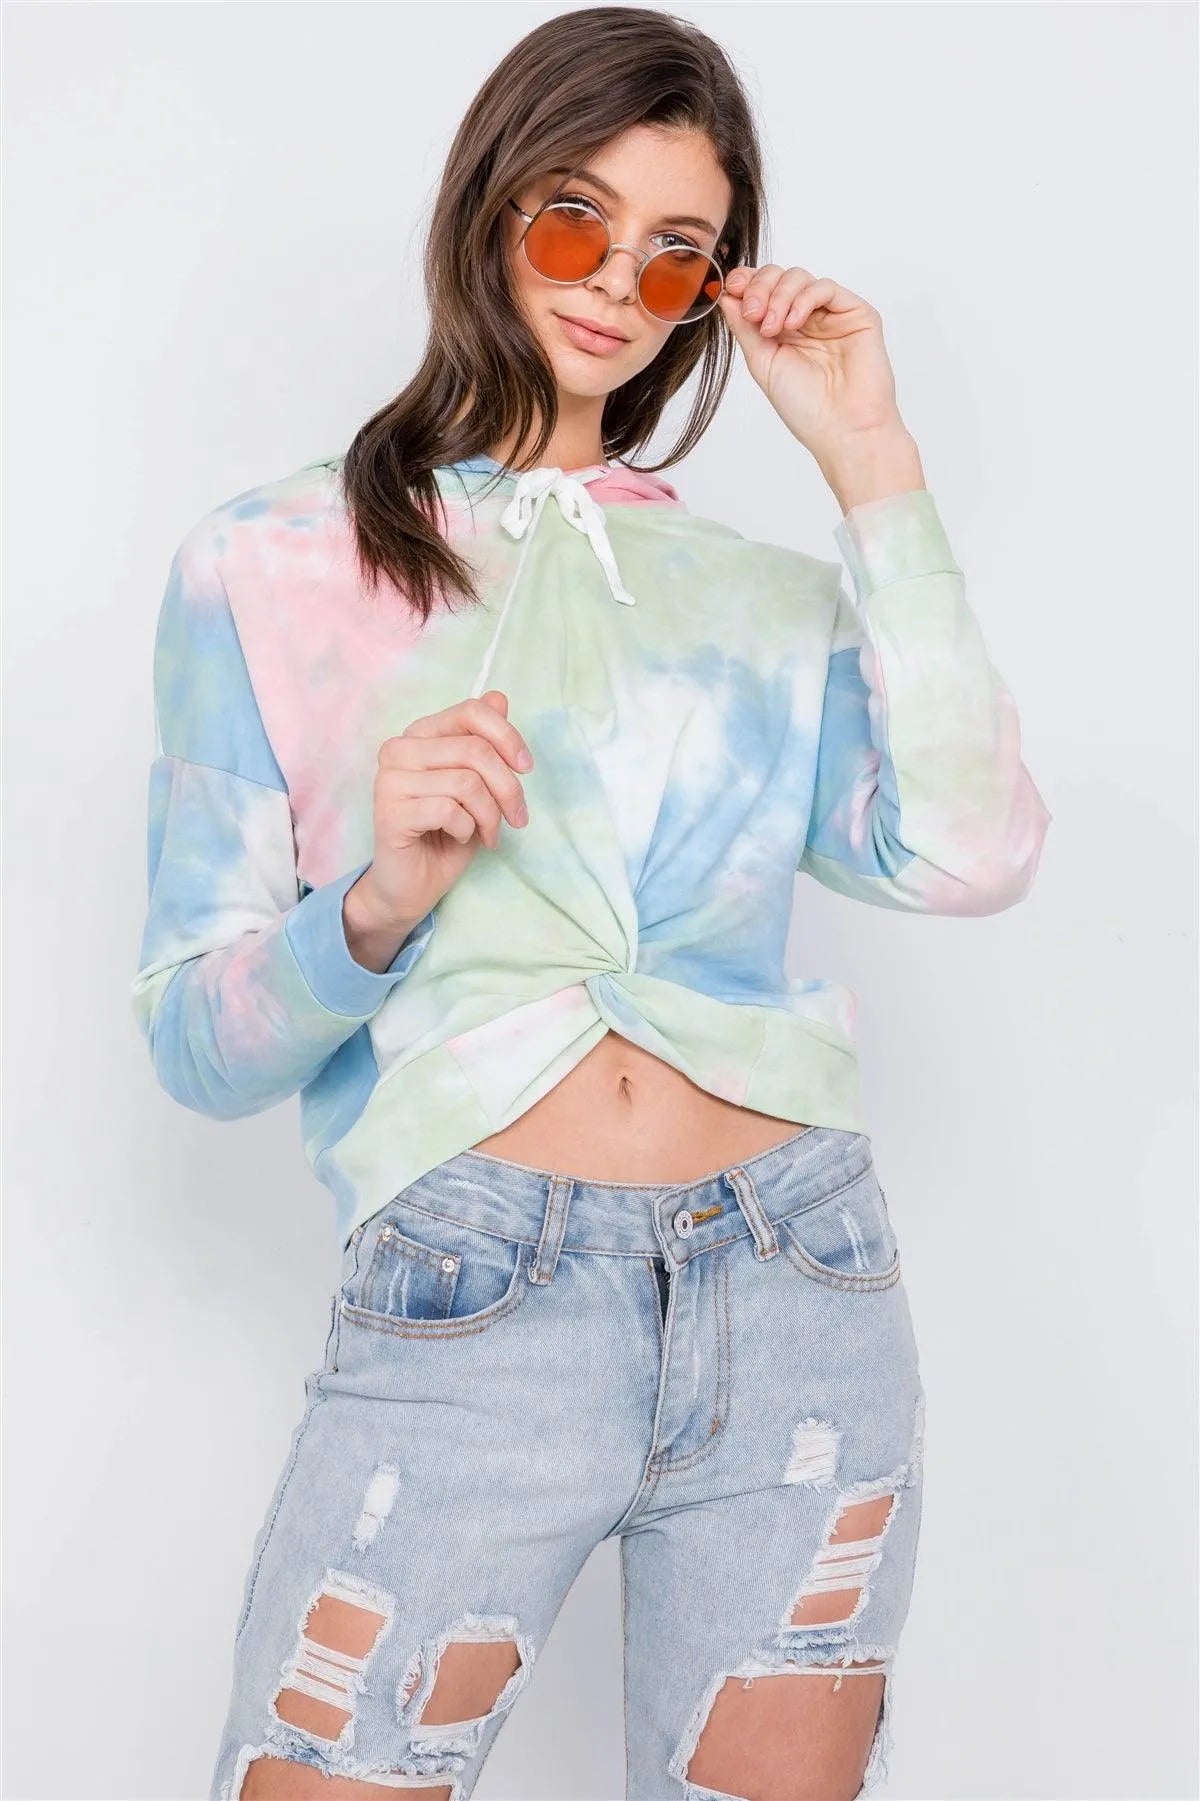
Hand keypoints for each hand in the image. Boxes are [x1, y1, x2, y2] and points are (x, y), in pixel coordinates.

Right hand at [353, 691, 532, 934]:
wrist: (413, 886)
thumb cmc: (447, 833)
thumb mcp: (477, 785)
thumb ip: (484, 742)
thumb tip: (499, 697)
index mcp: (420, 734)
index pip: (471, 711)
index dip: (508, 737)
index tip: (526, 768)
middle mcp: (399, 750)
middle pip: (475, 750)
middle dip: (508, 789)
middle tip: (517, 818)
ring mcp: (390, 780)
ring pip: (467, 783)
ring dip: (490, 816)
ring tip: (488, 833)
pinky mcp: (389, 812)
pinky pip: (449, 811)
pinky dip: (467, 829)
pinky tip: (459, 837)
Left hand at [717, 264, 904, 455]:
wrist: (842, 429)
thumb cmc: (806, 407)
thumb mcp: (762, 363)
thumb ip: (745, 329)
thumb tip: (726, 295)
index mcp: (782, 331)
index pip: (762, 291)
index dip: (746, 283)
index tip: (731, 289)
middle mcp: (806, 319)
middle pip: (778, 277)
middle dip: (759, 288)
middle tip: (753, 313)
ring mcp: (831, 315)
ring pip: (799, 277)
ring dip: (779, 296)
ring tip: (773, 328)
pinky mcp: (856, 313)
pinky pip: (825, 287)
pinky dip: (804, 299)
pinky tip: (794, 323)